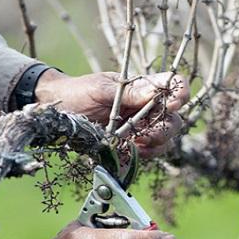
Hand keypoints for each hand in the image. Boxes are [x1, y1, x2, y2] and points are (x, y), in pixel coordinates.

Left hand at [35, 70, 188, 157]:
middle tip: (148, 132)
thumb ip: (129, 92)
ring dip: (156, 143)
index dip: (180, 92)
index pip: (173, 85)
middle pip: (174, 117)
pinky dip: (144, 154)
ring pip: (166, 138)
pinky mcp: (131, 145)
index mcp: (142, 87)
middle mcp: (146, 107)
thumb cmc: (78, 93)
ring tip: (137, 143)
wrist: (57, 112)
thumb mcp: (100, 89)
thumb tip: (156, 92)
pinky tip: (131, 150)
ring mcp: (140, 127)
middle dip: (167, 127)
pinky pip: (149, 153)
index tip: (174, 102)